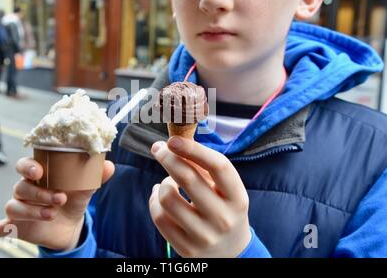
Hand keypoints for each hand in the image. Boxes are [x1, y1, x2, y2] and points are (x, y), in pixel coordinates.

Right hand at [0, 157, 114, 250]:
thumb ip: (94, 176)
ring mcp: (19, 206)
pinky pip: (0, 225)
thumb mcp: (85, 188)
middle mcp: (25, 188)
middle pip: (22, 186)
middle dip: (40, 193)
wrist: (70, 225)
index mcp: (40, 175)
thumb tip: (109, 165)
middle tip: (60, 198)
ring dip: (33, 210)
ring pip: (16, 205)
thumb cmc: (73, 198)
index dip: (29, 166)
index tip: (39, 171)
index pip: (26, 165)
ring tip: (53, 214)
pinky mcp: (15, 224)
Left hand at [149, 137, 250, 257]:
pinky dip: (154, 201)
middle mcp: (223, 218)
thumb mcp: (227, 191)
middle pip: (187, 178)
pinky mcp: (186, 248)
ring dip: (163, 183)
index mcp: (237, 198)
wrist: (231, 253)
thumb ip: (206, 169)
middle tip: (158, 148)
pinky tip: (159, 197)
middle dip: (168, 157)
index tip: (173, 139)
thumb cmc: (224, 210)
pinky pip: (159, 217)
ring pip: (167, 197)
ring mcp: (204, 236)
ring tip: (167, 182)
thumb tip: (176, 145)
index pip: (218, 166)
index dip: (193, 149)